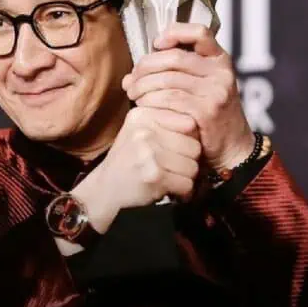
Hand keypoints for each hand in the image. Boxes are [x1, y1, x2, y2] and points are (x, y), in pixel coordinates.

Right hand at [71, 105, 201, 233]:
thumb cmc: (128, 159)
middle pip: (194, 145)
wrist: (105, 189)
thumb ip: (167, 121)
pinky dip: (182, 191)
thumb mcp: (139, 131)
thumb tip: (202, 122)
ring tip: (169, 177)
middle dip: (188, 161)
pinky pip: (187, 183)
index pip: (189, 122)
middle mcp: (145, 131)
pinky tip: (168, 188)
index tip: (175, 148)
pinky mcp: (154, 176)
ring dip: (185, 177)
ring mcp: (149, 153)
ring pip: (193, 166)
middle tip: (173, 167)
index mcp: (143, 115)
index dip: (188, 139)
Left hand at [121, 22, 254, 170]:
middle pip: (174, 57)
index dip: (174, 32)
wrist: (232, 147)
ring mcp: (216, 91)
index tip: (156, 44)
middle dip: (145, 67)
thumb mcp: (200, 88)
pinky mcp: (207, 111)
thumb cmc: (209, 116)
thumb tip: (130, 76)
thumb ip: (172, 75)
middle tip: (131, 80)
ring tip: (133, 95)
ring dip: (143, 86)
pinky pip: (170, 100)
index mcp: (220, 59)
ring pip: (168, 79)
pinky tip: (144, 108)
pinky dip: (151, 102)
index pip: (199, 33)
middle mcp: (220, 72)